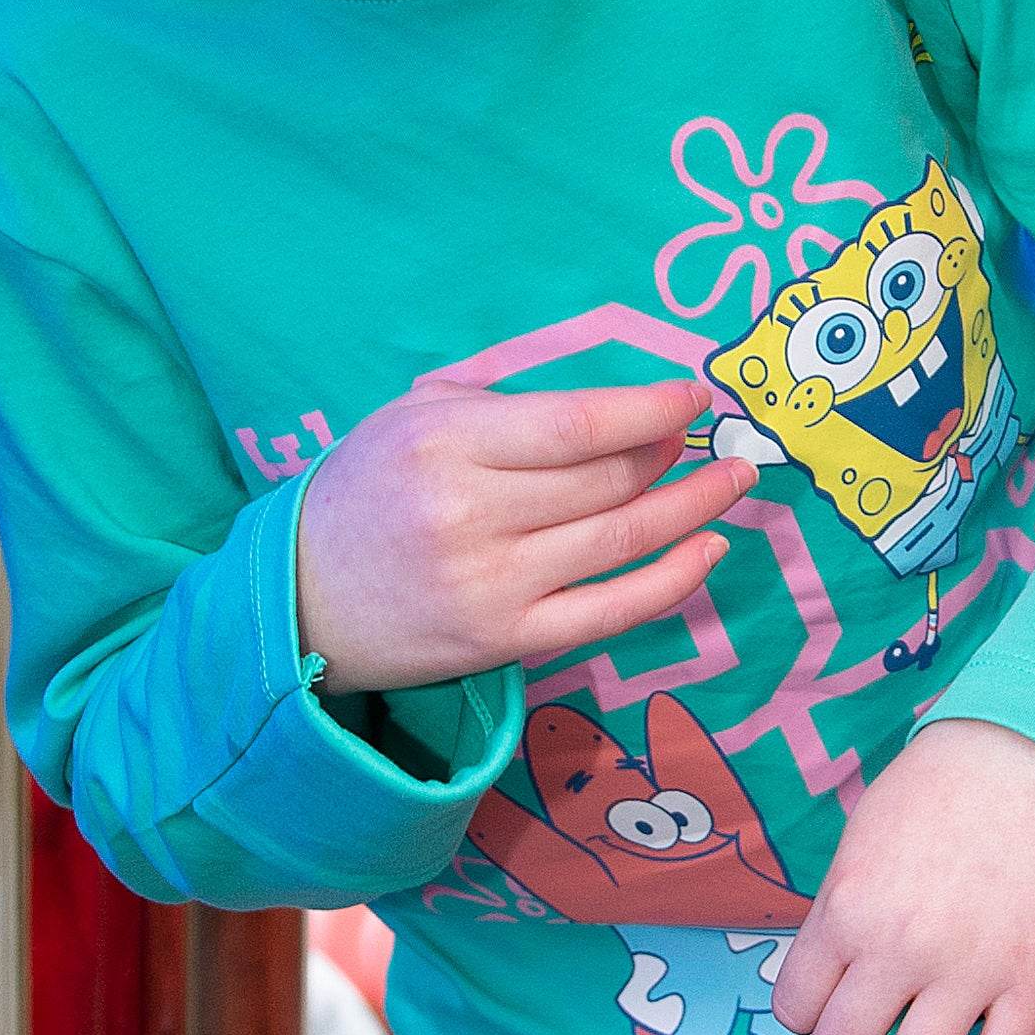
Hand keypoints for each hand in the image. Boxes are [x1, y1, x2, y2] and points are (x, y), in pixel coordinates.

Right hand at [296, 376, 755, 697]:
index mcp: (445, 441)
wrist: (301, 598)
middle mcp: (469, 512)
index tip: (692, 396)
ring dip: (693, 506)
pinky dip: (672, 579)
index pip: (577, 422)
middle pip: (607, 479)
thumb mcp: (412, 414)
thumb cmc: (367, 490)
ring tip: (733, 481)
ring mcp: (491, 584)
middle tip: (704, 439)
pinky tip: (710, 548)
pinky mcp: (506, 641)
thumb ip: (500, 393)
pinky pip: (612, 610)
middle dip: (672, 452)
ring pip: (621, 539)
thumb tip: (610, 395)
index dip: (650, 409)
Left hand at [771, 720, 1034, 1034]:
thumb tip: (826, 968)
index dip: (799, 1022)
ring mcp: (967, 976)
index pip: (795, 1004)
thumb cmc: (939, 787)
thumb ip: (839, 907)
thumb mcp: (860, 838)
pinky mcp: (1028, 986)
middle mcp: (897, 953)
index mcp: (845, 910)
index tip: (809, 1025)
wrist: (1034, 760)